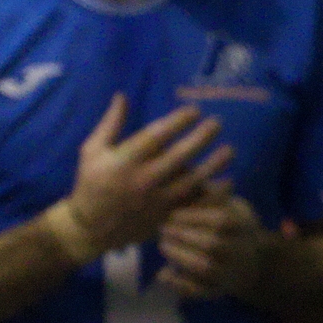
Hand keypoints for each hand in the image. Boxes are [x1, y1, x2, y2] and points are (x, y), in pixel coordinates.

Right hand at [52, 95, 229, 261]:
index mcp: (123, 161)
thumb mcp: (92, 151)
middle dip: (201, 138)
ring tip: (230, 150)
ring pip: (192, 181)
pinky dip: (213, 193)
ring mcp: (156, 200)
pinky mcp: (165, 215)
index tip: (194, 110)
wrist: (92, 227)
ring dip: (214, 165)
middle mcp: (142, 180)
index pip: (155, 136)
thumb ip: (110, 124)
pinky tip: (229, 181)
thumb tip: (123, 96)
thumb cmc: (91, 182)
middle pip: (178, 156)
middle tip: (217, 123)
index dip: (177, 121)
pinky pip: (194, 203)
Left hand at [157, 183, 272, 297]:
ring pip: (205, 269)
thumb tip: (183, 171)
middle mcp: (240, 252)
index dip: (195, 217)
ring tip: (163, 245)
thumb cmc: (234, 227)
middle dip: (184, 236)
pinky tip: (163, 274)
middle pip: (212, 244)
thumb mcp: (231, 205)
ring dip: (180, 256)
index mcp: (244, 227)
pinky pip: (200, 293)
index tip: (173, 213)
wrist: (254, 263)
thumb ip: (210, 194)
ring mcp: (230, 274)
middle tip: (163, 228)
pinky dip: (180, 286)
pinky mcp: (218, 291)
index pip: (222, 221)